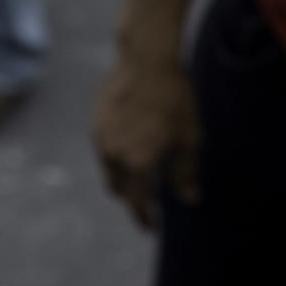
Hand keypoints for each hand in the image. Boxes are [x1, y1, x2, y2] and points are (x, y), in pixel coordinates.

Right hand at [92, 55, 200, 228]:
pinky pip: (104, 152)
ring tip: (139, 176)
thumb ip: (186, 174)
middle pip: (120, 191)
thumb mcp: (189, 138)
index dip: (145, 218)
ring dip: (123, 180)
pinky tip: (130, 147)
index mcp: (138, 164)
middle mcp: (114, 156)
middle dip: (133, 200)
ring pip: (109, 173)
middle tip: (147, 204)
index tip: (151, 228)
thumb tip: (189, 199)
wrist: (147, 58)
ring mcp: (101, 139)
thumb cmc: (175, 98)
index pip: (138, 204)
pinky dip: (116, 158)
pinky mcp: (95, 124)